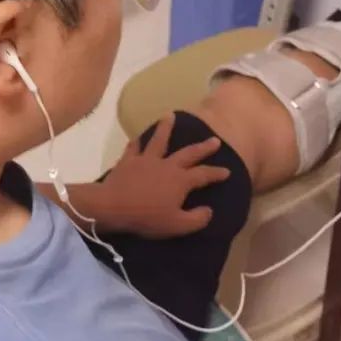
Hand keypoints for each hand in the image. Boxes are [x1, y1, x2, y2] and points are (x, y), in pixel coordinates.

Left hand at [100, 115, 230, 238]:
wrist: (113, 206)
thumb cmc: (147, 217)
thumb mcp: (177, 225)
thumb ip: (197, 218)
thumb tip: (209, 210)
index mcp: (181, 180)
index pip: (204, 174)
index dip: (216, 173)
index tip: (227, 171)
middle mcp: (167, 165)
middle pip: (188, 153)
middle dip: (203, 147)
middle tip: (214, 140)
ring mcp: (146, 160)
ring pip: (159, 140)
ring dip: (166, 127)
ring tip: (171, 114)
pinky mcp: (128, 160)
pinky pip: (134, 147)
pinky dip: (137, 141)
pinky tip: (138, 137)